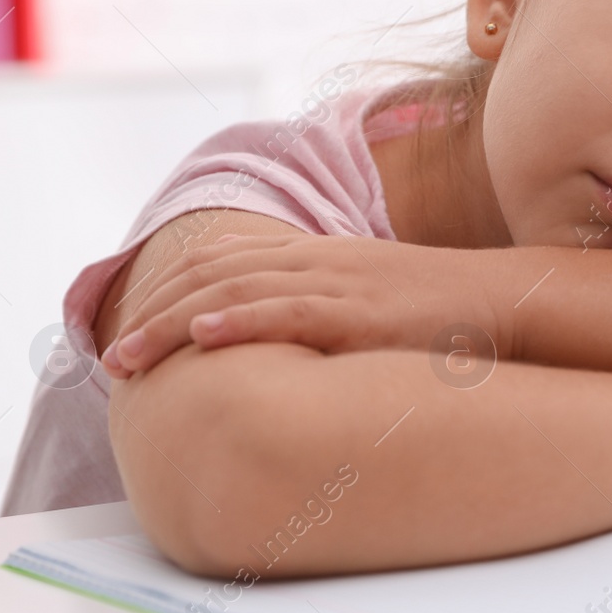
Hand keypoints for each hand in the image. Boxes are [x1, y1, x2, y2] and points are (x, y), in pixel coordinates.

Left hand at [101, 235, 506, 378]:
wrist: (499, 298)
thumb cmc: (434, 310)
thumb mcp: (365, 295)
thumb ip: (317, 303)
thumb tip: (269, 335)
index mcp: (315, 253)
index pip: (221, 261)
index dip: (168, 291)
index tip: (129, 328)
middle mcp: (316, 259)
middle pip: (213, 277)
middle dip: (154, 314)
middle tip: (112, 359)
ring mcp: (336, 282)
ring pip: (236, 294)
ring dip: (174, 325)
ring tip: (130, 356)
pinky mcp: (360, 311)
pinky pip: (289, 311)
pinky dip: (240, 321)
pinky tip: (204, 336)